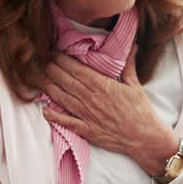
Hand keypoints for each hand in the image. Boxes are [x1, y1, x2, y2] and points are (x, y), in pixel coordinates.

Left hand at [39, 44, 177, 174]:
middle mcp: (91, 99)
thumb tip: (132, 46)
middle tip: (41, 61)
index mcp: (102, 85)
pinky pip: (66, 122)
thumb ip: (129, 65)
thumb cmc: (141, 112)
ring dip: (48, 87)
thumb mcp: (135, 85)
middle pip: (66, 81)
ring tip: (38, 78)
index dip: (63, 59)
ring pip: (62, 98)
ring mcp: (87, 115)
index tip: (54, 51)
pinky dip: (54, 117)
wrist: (144, 138)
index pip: (77, 69)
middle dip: (52, 69)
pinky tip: (44, 110)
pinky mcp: (87, 130)